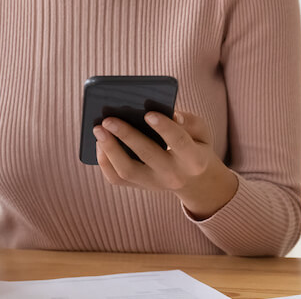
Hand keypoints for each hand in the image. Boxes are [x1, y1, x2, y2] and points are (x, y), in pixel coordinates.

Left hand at [93, 111, 238, 218]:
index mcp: (194, 160)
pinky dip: (104, 161)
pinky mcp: (139, 186)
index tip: (148, 113)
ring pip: (127, 171)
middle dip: (127, 135)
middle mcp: (173, 175)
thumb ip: (190, 121)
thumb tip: (171, 114)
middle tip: (109, 119)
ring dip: (110, 149)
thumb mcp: (202, 132)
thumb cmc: (195, 146)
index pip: (179, 142)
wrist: (194, 181)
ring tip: (98, 129)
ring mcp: (154, 184)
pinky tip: (99, 142)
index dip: (164, 128)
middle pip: (147, 155)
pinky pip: (116, 178)